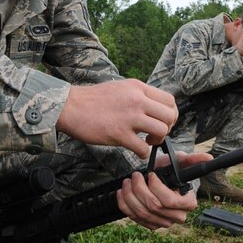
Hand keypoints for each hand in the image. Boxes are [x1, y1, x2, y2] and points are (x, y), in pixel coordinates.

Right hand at [57, 79, 177, 157]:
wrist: (71, 106)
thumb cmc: (92, 100)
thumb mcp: (121, 88)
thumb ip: (138, 95)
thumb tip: (153, 108)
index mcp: (138, 88)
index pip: (169, 100)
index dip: (171, 114)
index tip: (163, 122)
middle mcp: (137, 100)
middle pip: (169, 115)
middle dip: (167, 128)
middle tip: (156, 134)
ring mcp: (129, 117)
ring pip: (161, 130)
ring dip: (158, 140)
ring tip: (147, 142)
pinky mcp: (119, 134)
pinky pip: (143, 148)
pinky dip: (143, 153)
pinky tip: (136, 151)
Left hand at [116, 151, 211, 229]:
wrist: (157, 179)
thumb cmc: (171, 170)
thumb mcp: (180, 161)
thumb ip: (193, 159)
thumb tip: (208, 157)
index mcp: (188, 203)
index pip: (169, 201)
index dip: (156, 188)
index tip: (150, 174)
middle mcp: (177, 216)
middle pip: (153, 207)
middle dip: (139, 189)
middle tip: (135, 175)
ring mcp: (164, 223)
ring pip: (142, 213)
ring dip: (130, 195)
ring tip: (127, 181)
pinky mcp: (150, 225)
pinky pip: (134, 218)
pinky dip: (125, 204)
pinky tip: (122, 192)